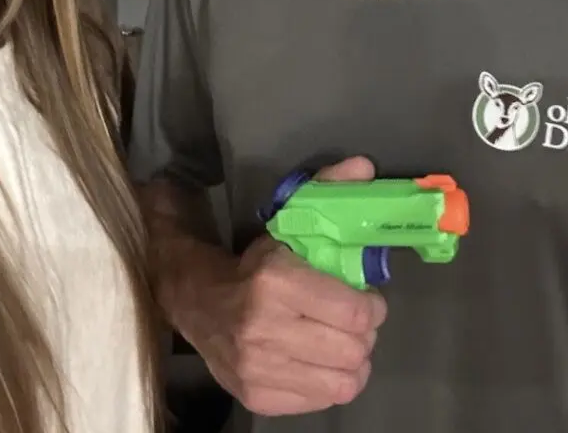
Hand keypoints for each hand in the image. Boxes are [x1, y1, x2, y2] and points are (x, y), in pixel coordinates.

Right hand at [191, 157, 385, 415]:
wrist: (195, 299)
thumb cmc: (252, 262)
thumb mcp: (287, 223)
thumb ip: (328, 191)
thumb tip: (365, 166)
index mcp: (275, 281)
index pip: (355, 313)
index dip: (372, 307)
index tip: (367, 299)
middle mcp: (265, 329)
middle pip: (354, 351)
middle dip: (363, 335)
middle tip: (354, 322)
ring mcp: (259, 369)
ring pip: (343, 383)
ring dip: (351, 362)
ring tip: (340, 343)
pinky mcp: (256, 396)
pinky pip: (321, 401)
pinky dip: (328, 382)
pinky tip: (318, 361)